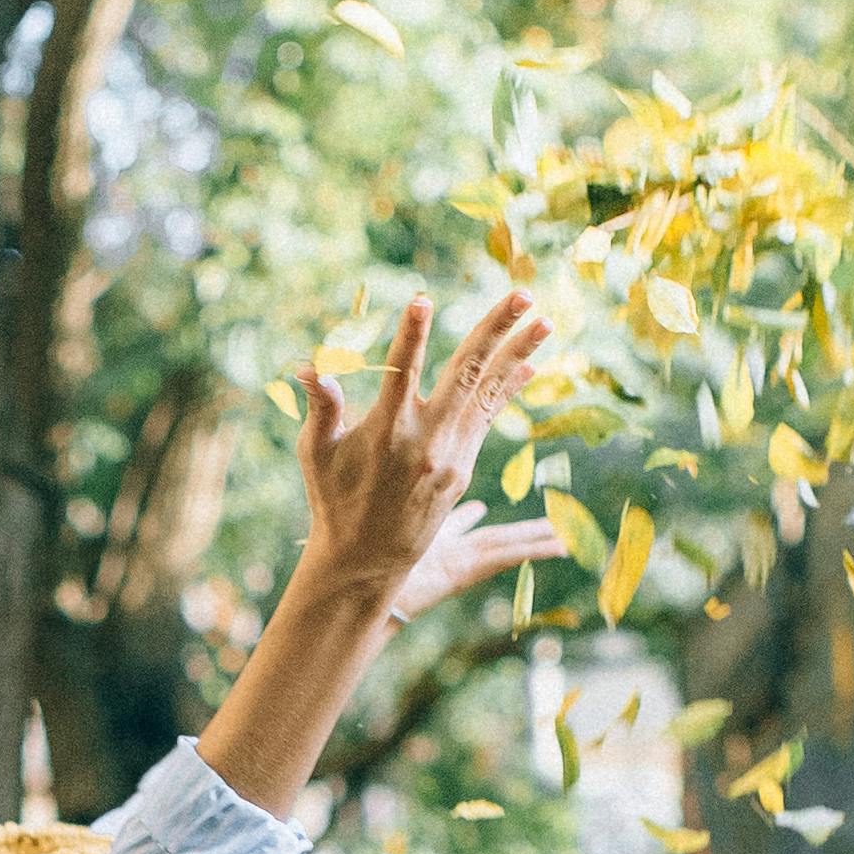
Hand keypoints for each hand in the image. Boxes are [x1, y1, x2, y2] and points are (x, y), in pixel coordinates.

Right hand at [299, 287, 555, 624]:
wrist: (368, 558)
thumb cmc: (334, 500)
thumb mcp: (317, 454)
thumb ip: (321, 408)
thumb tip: (308, 368)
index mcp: (386, 430)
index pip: (399, 372)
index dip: (410, 336)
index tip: (422, 300)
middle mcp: (426, 438)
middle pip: (465, 372)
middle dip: (495, 330)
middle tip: (522, 295)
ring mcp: (452, 453)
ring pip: (487, 390)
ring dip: (517, 352)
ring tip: (544, 320)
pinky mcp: (464, 465)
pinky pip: (489, 415)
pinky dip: (508, 387)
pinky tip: (530, 362)